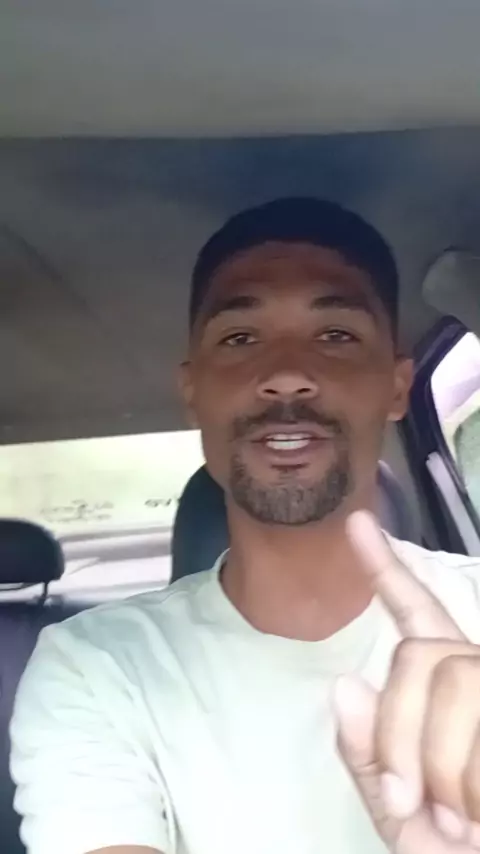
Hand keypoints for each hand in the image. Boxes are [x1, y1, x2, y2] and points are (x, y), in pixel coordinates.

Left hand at [334, 511, 479, 852]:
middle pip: (418, 655)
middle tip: (414, 804)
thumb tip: (344, 685)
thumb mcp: (401, 812)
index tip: (357, 523)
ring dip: (440, 766)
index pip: (415, 617)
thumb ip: (368, 756)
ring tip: (461, 823)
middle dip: (401, 734)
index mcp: (446, 691)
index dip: (386, 569)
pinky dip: (470, 786)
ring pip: (454, 680)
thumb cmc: (453, 850)